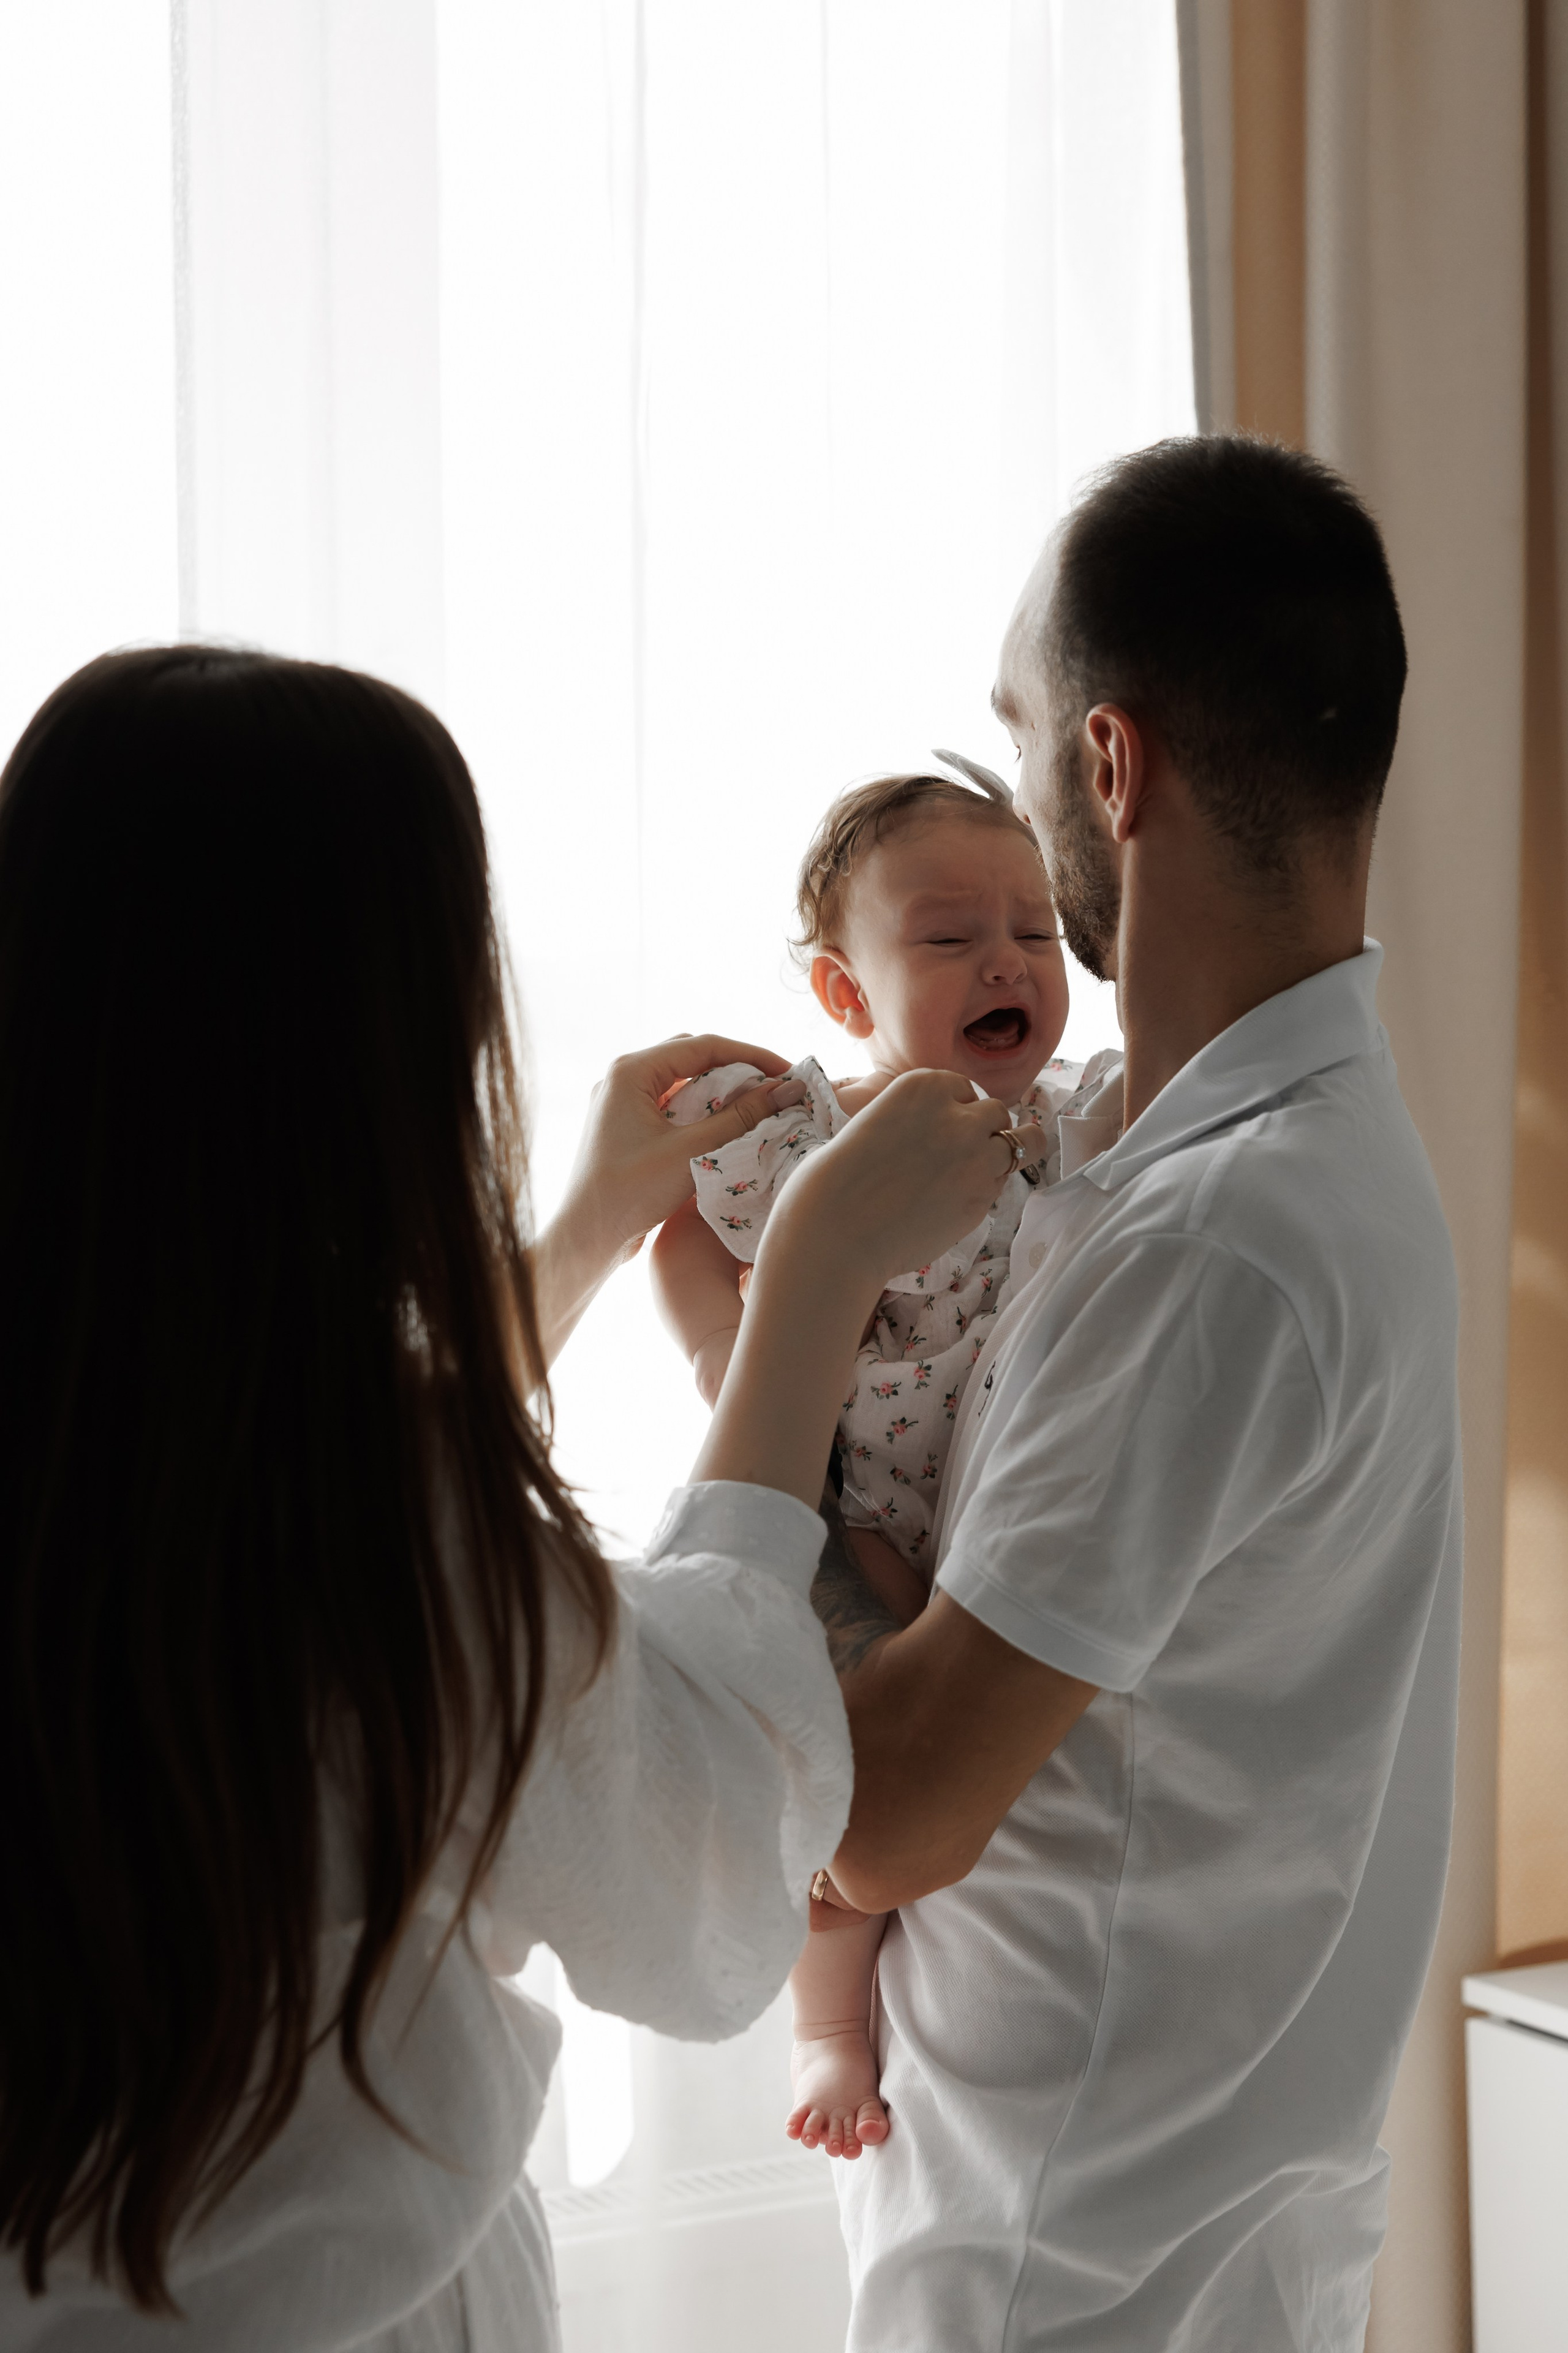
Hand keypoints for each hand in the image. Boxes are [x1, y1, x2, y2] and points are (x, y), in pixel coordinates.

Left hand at [534, 1034, 795, 1367]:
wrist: (586, 1239)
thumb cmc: (629, 1194)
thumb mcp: (692, 1152)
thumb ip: (741, 1118)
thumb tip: (787, 1090)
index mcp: (630, 1072)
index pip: (703, 1047)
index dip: (752, 1056)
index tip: (788, 1072)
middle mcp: (623, 1079)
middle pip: (693, 1058)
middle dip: (738, 1071)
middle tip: (776, 1090)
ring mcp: (622, 1103)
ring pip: (684, 1082)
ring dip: (721, 1093)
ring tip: (758, 1108)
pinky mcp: (627, 1126)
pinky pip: (674, 1106)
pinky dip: (703, 1112)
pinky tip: (728, 1129)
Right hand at [765, 1069, 1043, 1298]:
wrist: (835, 1229)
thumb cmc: (836, 1179)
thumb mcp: (873, 1121)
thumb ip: (913, 1119)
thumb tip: (933, 1133)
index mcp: (923, 1085)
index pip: (963, 1089)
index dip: (957, 1111)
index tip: (942, 1131)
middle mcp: (957, 1113)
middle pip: (996, 1112)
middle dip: (983, 1131)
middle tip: (959, 1157)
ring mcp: (976, 1155)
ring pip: (1021, 1143)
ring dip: (1001, 1157)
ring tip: (977, 1175)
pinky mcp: (983, 1196)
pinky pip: (1002, 1184)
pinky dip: (988, 1190)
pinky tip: (956, 1203)